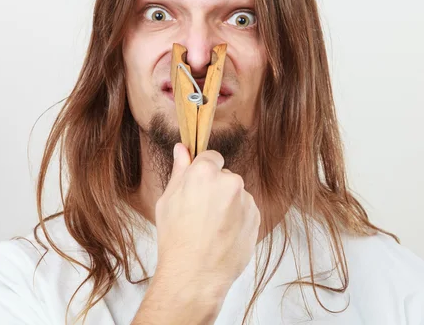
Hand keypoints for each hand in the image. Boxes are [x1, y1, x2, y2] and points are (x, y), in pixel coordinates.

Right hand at [146, 143, 260, 321]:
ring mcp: (246, 199)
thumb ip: (179, 171)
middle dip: (215, 189)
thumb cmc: (176, 239)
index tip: (198, 187)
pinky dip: (237, 219)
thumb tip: (181, 148)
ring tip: (212, 229)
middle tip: (200, 214)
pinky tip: (223, 235)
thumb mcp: (168, 201)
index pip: (211, 157)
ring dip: (228, 205)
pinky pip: (246, 210)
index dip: (203, 172)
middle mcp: (230, 181)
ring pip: (236, 195)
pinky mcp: (256, 216)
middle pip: (224, 177)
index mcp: (205, 173)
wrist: (195, 275)